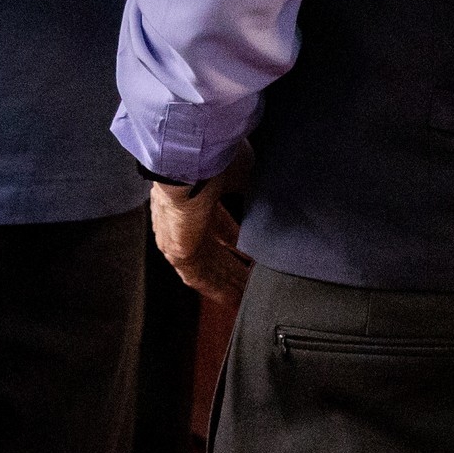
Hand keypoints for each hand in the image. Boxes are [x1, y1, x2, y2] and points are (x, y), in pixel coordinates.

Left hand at [149, 148, 251, 302]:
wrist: (194, 155)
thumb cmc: (217, 153)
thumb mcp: (244, 172)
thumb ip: (254, 188)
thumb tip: (277, 192)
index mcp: (196, 196)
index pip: (218, 225)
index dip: (237, 242)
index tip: (252, 256)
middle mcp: (183, 218)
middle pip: (213, 251)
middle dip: (234, 268)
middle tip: (254, 284)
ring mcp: (177, 235)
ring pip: (207, 267)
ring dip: (229, 282)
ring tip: (249, 297)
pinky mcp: (178, 249)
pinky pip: (200, 277)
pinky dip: (219, 288)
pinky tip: (237, 299)